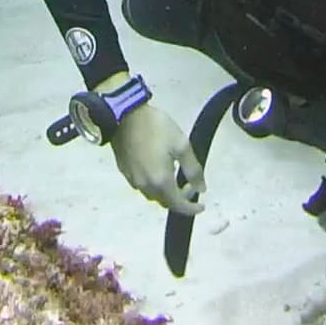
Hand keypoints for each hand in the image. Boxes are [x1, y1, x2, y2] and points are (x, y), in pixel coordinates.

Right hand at [109, 100, 205, 216]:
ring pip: (152, 195)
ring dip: (165, 192)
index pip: (178, 205)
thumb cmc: (156, 128)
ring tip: (174, 176)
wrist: (124, 115)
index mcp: (161, 181)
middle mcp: (145, 186)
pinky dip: (153, 185)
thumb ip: (193, 169)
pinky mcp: (124, 171)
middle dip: (179, 199)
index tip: (201, 206)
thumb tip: (201, 189)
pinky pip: (142, 185)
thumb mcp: (181, 145)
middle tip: (189, 185)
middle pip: (165, 202)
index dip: (191, 209)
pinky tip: (157, 170)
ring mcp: (132, 179)